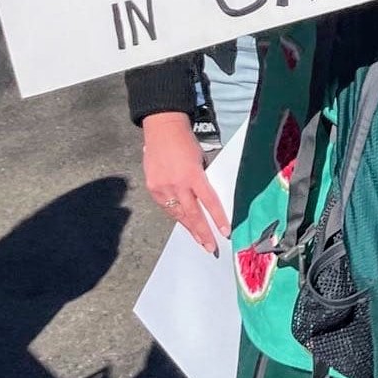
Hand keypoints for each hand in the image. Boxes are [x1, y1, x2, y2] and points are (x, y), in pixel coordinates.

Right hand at [141, 111, 228, 253]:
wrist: (161, 129)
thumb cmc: (185, 141)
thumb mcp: (200, 159)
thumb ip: (201, 179)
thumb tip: (205, 198)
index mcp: (193, 175)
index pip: (209, 202)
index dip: (217, 218)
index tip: (225, 232)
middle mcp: (177, 184)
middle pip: (192, 214)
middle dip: (202, 233)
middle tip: (211, 248)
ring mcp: (162, 188)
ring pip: (178, 214)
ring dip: (189, 228)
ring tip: (199, 241)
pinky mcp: (153, 188)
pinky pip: (166, 207)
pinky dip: (176, 215)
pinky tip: (184, 223)